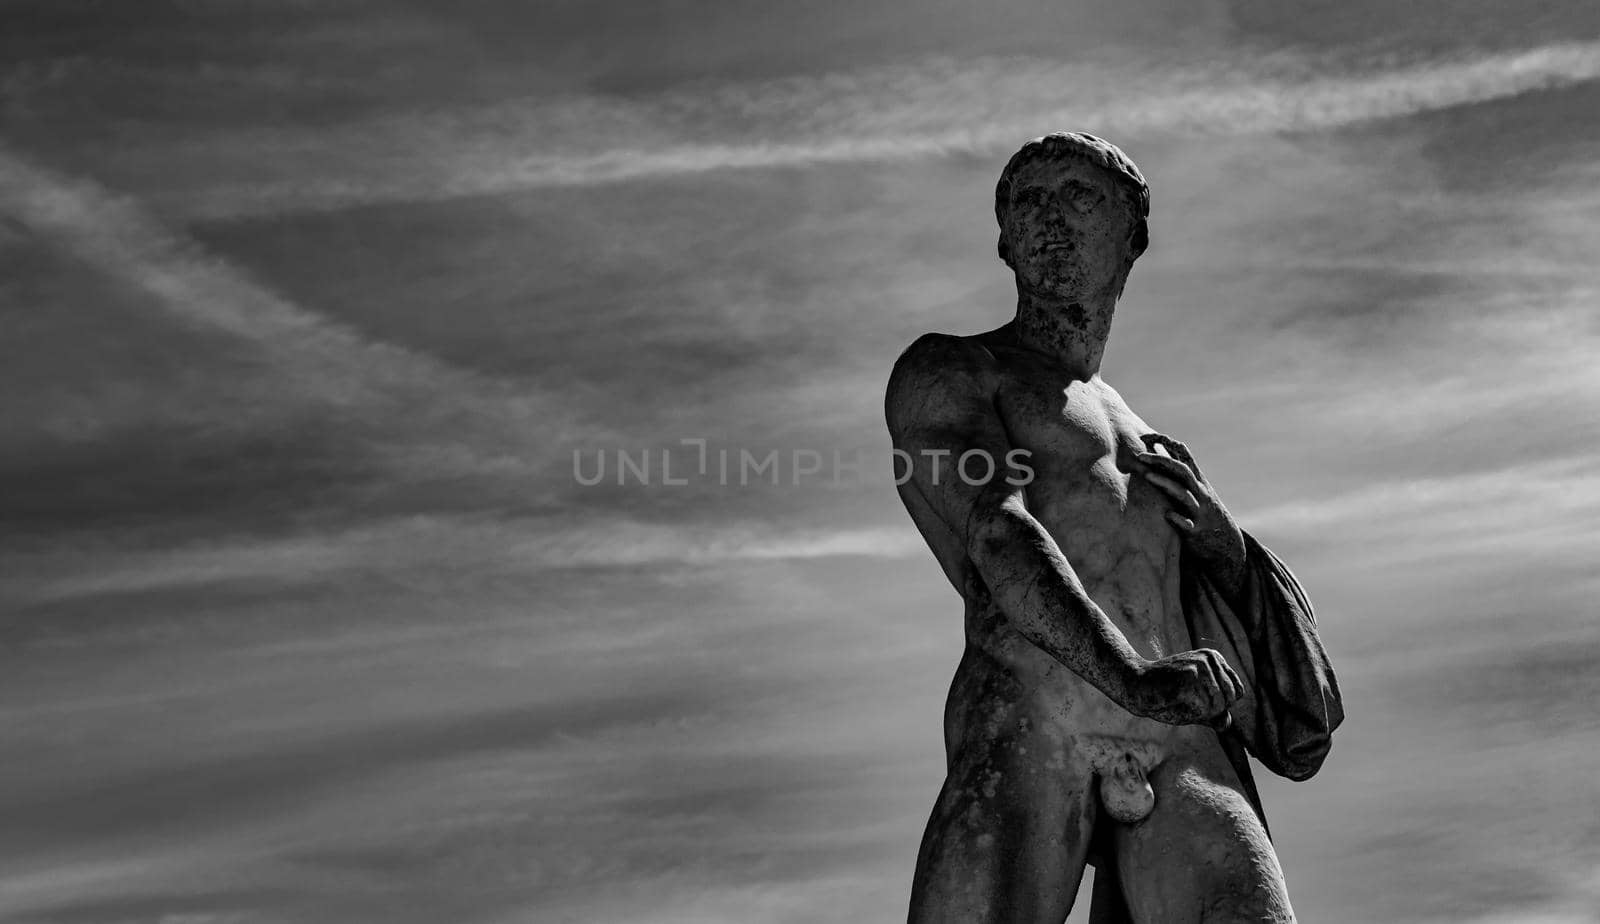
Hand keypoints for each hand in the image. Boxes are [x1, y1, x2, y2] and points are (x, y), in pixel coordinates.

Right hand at [1126, 648, 1242, 725]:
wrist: (1136, 688)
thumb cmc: (1165, 697)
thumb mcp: (1195, 707)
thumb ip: (1214, 714)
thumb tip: (1225, 724)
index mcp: (1214, 658)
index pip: (1237, 692)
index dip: (1220, 705)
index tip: (1197, 698)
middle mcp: (1210, 657)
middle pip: (1230, 699)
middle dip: (1211, 710)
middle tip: (1186, 701)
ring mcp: (1200, 664)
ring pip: (1218, 705)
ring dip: (1198, 713)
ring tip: (1179, 700)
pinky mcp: (1190, 675)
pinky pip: (1203, 708)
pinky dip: (1190, 713)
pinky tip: (1173, 700)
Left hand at [1136, 433, 1245, 582]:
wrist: (1225, 543)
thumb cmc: (1201, 511)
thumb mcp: (1193, 489)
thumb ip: (1176, 471)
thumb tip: (1157, 448)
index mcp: (1196, 480)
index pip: (1183, 454)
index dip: (1166, 442)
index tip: (1145, 436)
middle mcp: (1199, 492)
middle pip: (1182, 471)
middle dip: (1161, 460)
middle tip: (1139, 456)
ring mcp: (1198, 511)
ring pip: (1183, 494)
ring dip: (1166, 484)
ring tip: (1147, 476)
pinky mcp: (1197, 531)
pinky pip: (1187, 524)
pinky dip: (1178, 519)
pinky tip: (1167, 515)